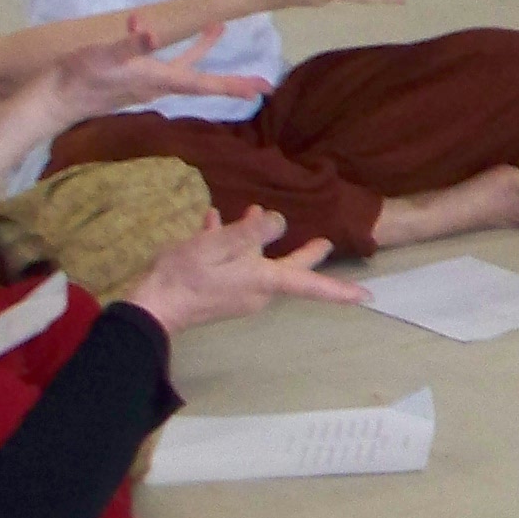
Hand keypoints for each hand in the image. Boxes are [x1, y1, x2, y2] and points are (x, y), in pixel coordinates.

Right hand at [37, 25, 271, 129]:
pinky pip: (160, 63)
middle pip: (202, 80)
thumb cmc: (79, 77)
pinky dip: (167, 46)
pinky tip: (149, 29)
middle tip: (260, 82)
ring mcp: (144, 84)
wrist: (52, 100)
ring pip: (182, 67)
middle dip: (230, 78)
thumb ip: (129, 43)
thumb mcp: (105, 55)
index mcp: (159, 80)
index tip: (263, 90)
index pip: (205, 83)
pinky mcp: (129, 79)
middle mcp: (157, 86)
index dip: (235, 85)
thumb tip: (151, 33)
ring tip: (217, 29)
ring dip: (201, 50)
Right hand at [126, 206, 365, 335]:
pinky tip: (210, 220)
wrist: (151, 307)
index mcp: (263, 280)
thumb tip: (279, 221)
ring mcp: (236, 291)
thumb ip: (252, 232)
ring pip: (255, 261)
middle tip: (326, 243)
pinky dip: (224, 241)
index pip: (310, 284)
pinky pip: (229, 263)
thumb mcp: (219, 245)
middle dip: (305, 254)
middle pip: (288, 269)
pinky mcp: (215, 289)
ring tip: (252, 210)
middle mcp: (256, 290)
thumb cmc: (187, 276)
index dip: (339, 289)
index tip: (367, 296)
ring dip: (255, 237)